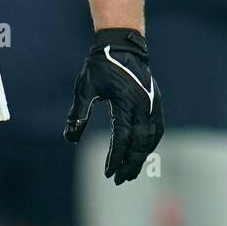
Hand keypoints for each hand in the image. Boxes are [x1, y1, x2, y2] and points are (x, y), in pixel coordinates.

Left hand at [63, 28, 163, 183]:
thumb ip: (78, 113)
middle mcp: (143, 106)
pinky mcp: (156, 103)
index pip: (122, 138)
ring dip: (141, 157)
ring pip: (151, 139)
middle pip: (140, 144)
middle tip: (119, 180)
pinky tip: (141, 153)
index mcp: (125, 103)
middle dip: (129, 164)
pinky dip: (150, 145)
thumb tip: (70, 138)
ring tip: (130, 172)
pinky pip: (156, 129)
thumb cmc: (100, 66)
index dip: (115, 158)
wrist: (122, 45)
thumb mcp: (85, 88)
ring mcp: (152, 105)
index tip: (108, 172)